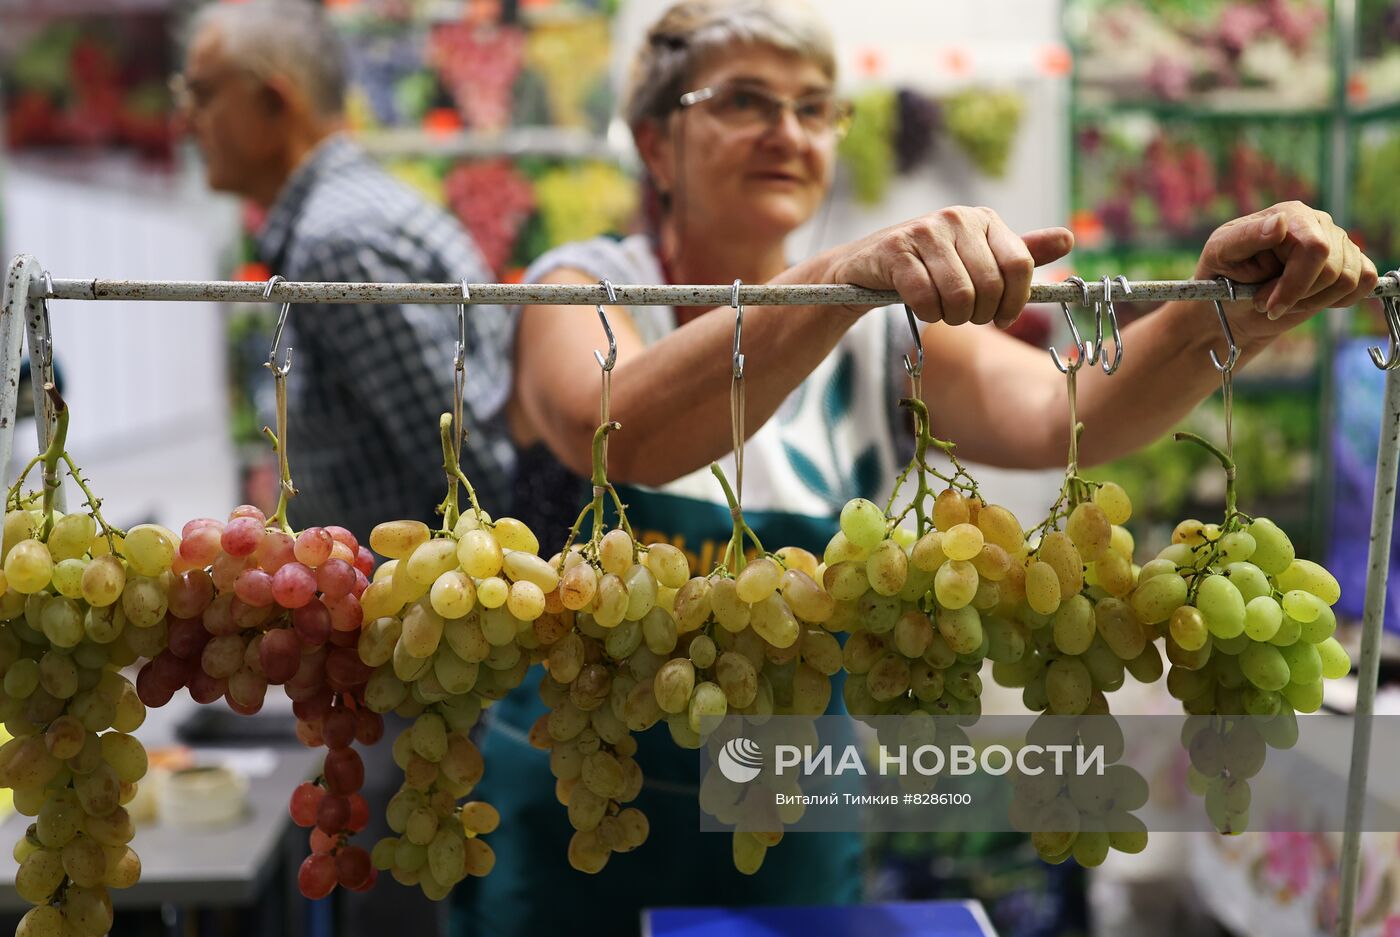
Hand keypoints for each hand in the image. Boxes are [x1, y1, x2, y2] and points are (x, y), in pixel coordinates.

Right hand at [827, 206, 1073, 327]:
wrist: (866, 267)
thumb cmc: (929, 267)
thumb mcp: (977, 258)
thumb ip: (1019, 253)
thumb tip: (1068, 239)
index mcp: (984, 219)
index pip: (1019, 264)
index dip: (1015, 301)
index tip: (1003, 318)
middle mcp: (957, 218)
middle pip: (989, 285)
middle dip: (979, 314)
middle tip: (963, 317)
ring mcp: (925, 231)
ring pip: (959, 295)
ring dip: (951, 317)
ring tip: (942, 313)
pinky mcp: (895, 250)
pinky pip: (925, 298)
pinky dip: (926, 313)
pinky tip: (921, 307)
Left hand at [1196, 202, 1377, 341]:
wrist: (1234, 305)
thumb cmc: (1224, 275)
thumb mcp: (1221, 254)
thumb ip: (1247, 236)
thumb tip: (1281, 221)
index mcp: (1290, 215)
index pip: (1315, 249)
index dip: (1295, 284)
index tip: (1269, 305)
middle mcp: (1319, 225)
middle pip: (1333, 269)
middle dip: (1298, 296)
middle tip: (1268, 304)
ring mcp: (1339, 244)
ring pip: (1348, 281)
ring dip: (1312, 302)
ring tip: (1284, 302)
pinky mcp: (1351, 265)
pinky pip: (1364, 283)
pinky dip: (1338, 301)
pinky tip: (1310, 300)